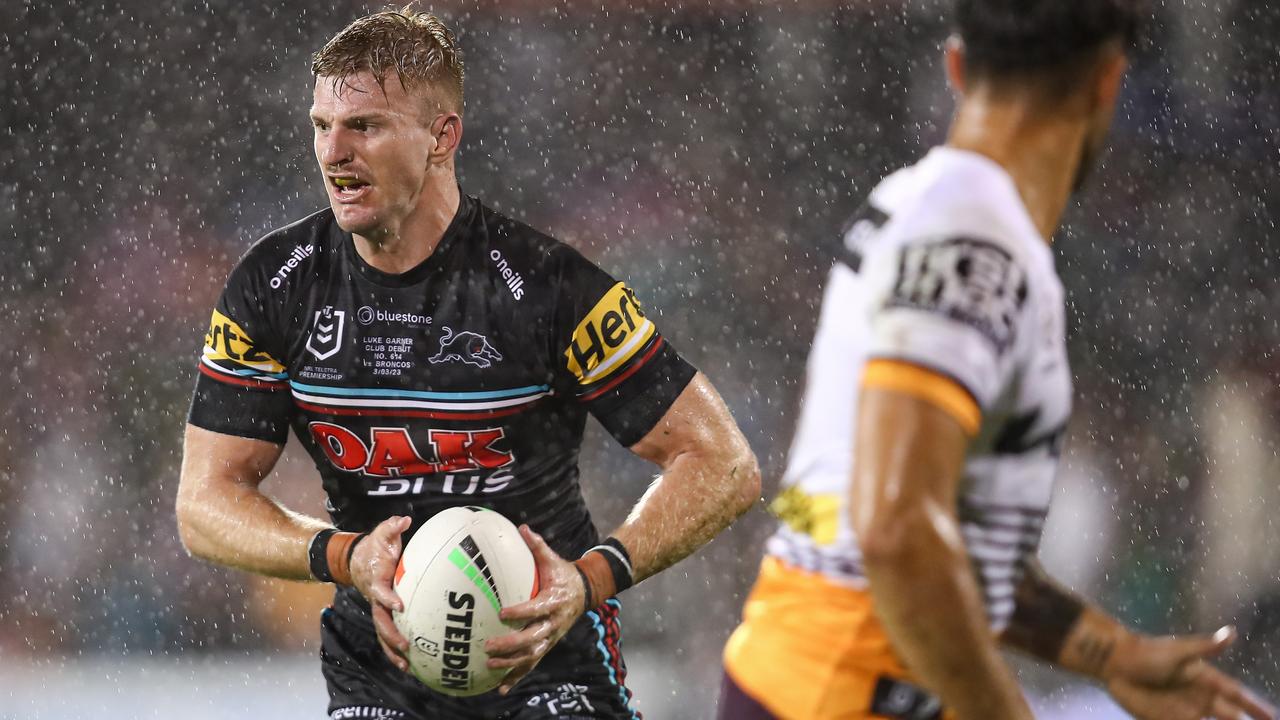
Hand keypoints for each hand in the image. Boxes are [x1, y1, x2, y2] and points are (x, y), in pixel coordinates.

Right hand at [350, 515, 412, 672]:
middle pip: (380, 621)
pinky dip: (394, 651)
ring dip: (392, 651)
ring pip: (382, 634)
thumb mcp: (382, 534)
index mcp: (376, 580)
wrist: (355, 560)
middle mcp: (375, 599)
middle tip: (406, 645)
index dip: (389, 598)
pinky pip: (386, 636)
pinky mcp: (382, 615)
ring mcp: (377, 609)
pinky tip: (409, 664)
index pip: (381, 591)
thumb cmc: (374, 547)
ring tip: (407, 667)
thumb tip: (404, 519)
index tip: (400, 605)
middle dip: (392, 635)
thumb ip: (392, 527)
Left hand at [484, 525, 585, 694]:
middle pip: (532, 639)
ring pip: (531, 655)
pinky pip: (532, 664)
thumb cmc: (563, 574)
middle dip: (510, 645)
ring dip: (511, 663)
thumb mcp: (553, 560)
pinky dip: (516, 677)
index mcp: (553, 602)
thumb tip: (521, 527)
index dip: (521, 613)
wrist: (586, 592)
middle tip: (489, 645)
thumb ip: (537, 546)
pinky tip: (500, 687)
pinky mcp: (548, 646)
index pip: (536, 609)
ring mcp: (551, 638)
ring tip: (490, 665)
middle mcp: (553, 623)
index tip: (502, 613)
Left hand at [1105, 626, 1275, 719]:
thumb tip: (1232, 634)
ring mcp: (1183, 710)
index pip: (1238, 696)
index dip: (1256, 707)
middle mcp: (1198, 697)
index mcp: (1205, 679)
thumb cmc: (1147, 653)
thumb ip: (1206, 647)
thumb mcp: (1178, 651)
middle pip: (1230, 716)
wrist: (1114, 663)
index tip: (1274, 717)